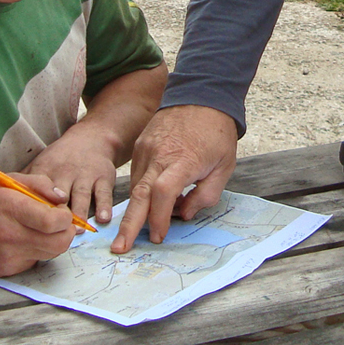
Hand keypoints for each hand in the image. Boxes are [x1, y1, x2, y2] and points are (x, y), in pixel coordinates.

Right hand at [0, 171, 75, 276]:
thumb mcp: (6, 181)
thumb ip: (39, 185)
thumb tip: (62, 198)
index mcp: (12, 209)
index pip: (54, 222)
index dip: (66, 217)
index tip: (61, 211)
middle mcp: (11, 236)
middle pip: (59, 243)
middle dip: (66, 232)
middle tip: (58, 222)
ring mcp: (9, 257)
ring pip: (50, 254)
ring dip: (52, 241)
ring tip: (38, 228)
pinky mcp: (6, 270)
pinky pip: (34, 261)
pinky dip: (36, 250)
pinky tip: (22, 239)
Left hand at [26, 138, 117, 225]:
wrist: (91, 138)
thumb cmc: (61, 158)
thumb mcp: (40, 164)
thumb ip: (25, 183)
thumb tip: (2, 204)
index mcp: (46, 171)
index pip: (37, 192)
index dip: (33, 209)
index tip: (28, 226)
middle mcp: (65, 173)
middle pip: (59, 196)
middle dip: (56, 214)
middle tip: (53, 233)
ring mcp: (85, 176)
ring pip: (81, 196)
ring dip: (79, 212)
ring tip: (76, 230)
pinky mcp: (103, 177)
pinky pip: (104, 193)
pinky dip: (104, 206)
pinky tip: (102, 219)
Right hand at [111, 105, 237, 253]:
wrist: (202, 95)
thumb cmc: (217, 133)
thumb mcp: (224, 166)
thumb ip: (205, 195)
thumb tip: (183, 214)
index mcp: (182, 161)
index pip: (163, 194)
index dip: (159, 218)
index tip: (160, 236)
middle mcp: (159, 155)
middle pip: (139, 195)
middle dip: (128, 225)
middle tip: (119, 249)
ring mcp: (146, 149)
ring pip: (136, 187)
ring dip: (137, 211)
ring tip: (139, 230)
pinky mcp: (141, 145)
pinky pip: (137, 174)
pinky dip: (141, 192)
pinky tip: (150, 203)